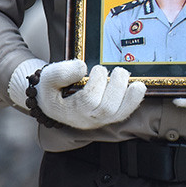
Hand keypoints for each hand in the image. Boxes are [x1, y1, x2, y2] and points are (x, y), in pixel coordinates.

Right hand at [8, 58, 145, 129]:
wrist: (52, 99)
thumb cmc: (51, 88)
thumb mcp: (47, 78)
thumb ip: (59, 73)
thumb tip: (82, 67)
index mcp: (69, 111)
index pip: (88, 101)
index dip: (97, 83)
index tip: (97, 68)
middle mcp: (85, 119)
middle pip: (107, 109)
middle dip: (117, 87)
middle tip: (118, 71)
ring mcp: (98, 119)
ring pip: (119, 114)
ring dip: (130, 95)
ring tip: (129, 78)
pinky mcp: (108, 116)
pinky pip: (124, 113)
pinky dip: (134, 100)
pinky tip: (138, 87)